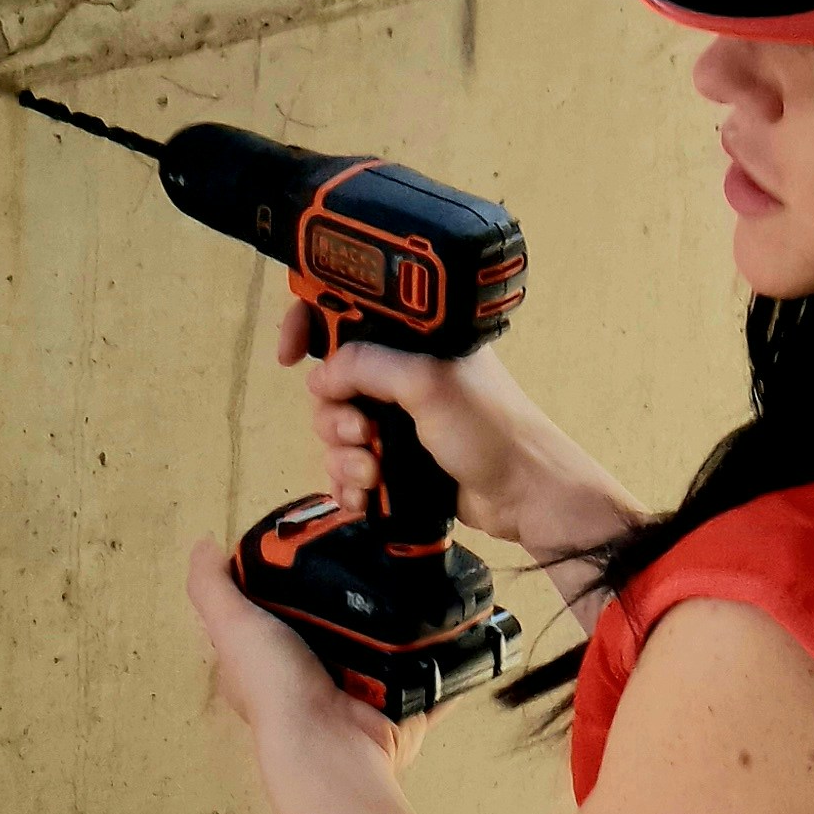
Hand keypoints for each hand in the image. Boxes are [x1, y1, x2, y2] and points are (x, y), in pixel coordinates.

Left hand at [184, 535, 426, 775]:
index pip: (273, 613)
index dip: (286, 582)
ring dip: (400, 621)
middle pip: (333, 625)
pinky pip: (426, 675)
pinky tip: (454, 623)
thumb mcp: (232, 626)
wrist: (334, 743)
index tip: (315, 542)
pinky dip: (444, 658)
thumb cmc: (277, 687)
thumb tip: (203, 545)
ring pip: (383, 646)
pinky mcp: (397, 705)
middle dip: (353, 596)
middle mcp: (310, 680)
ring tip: (420, 572)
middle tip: (377, 548)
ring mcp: (357, 694)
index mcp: (268, 664)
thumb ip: (212, 586)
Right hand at [284, 304, 622, 558]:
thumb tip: (321, 376)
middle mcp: (402, 375)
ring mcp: (399, 420)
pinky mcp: (397, 460)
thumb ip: (368, 365)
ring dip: (344, 457)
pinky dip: (349, 483)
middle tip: (362, 433)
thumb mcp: (427, 383)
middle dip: (335, 415)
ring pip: (336, 432)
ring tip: (372, 473)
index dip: (310, 328)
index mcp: (412, 341)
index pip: (346, 316)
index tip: (290, 354)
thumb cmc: (492, 431)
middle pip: (331, 385)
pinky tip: (364, 496)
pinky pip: (349, 467)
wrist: (523, 496)